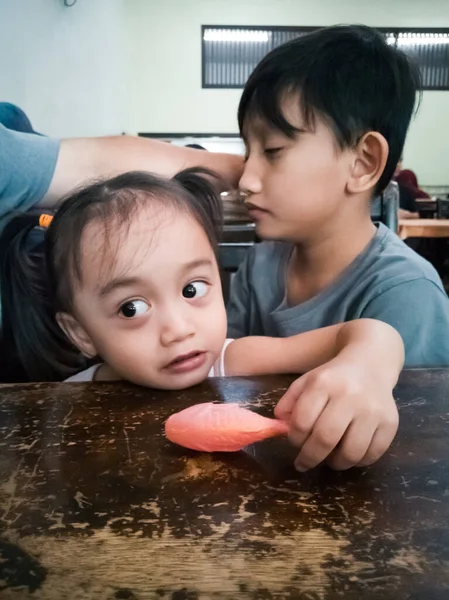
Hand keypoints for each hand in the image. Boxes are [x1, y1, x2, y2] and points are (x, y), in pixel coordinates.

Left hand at [274, 358, 398, 470]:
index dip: (294, 438)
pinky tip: (349, 454)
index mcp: (323, 383)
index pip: (302, 420)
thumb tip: (280, 426)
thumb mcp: (306, 381)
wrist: (371, 363)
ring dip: (335, 463)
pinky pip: (372, 454)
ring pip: (351, 452)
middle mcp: (349, 395)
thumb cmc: (333, 378)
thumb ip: (289, 402)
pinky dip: (358, 462)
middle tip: (304, 463)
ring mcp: (373, 410)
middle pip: (326, 438)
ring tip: (328, 460)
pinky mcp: (390, 422)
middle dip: (310, 457)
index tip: (294, 443)